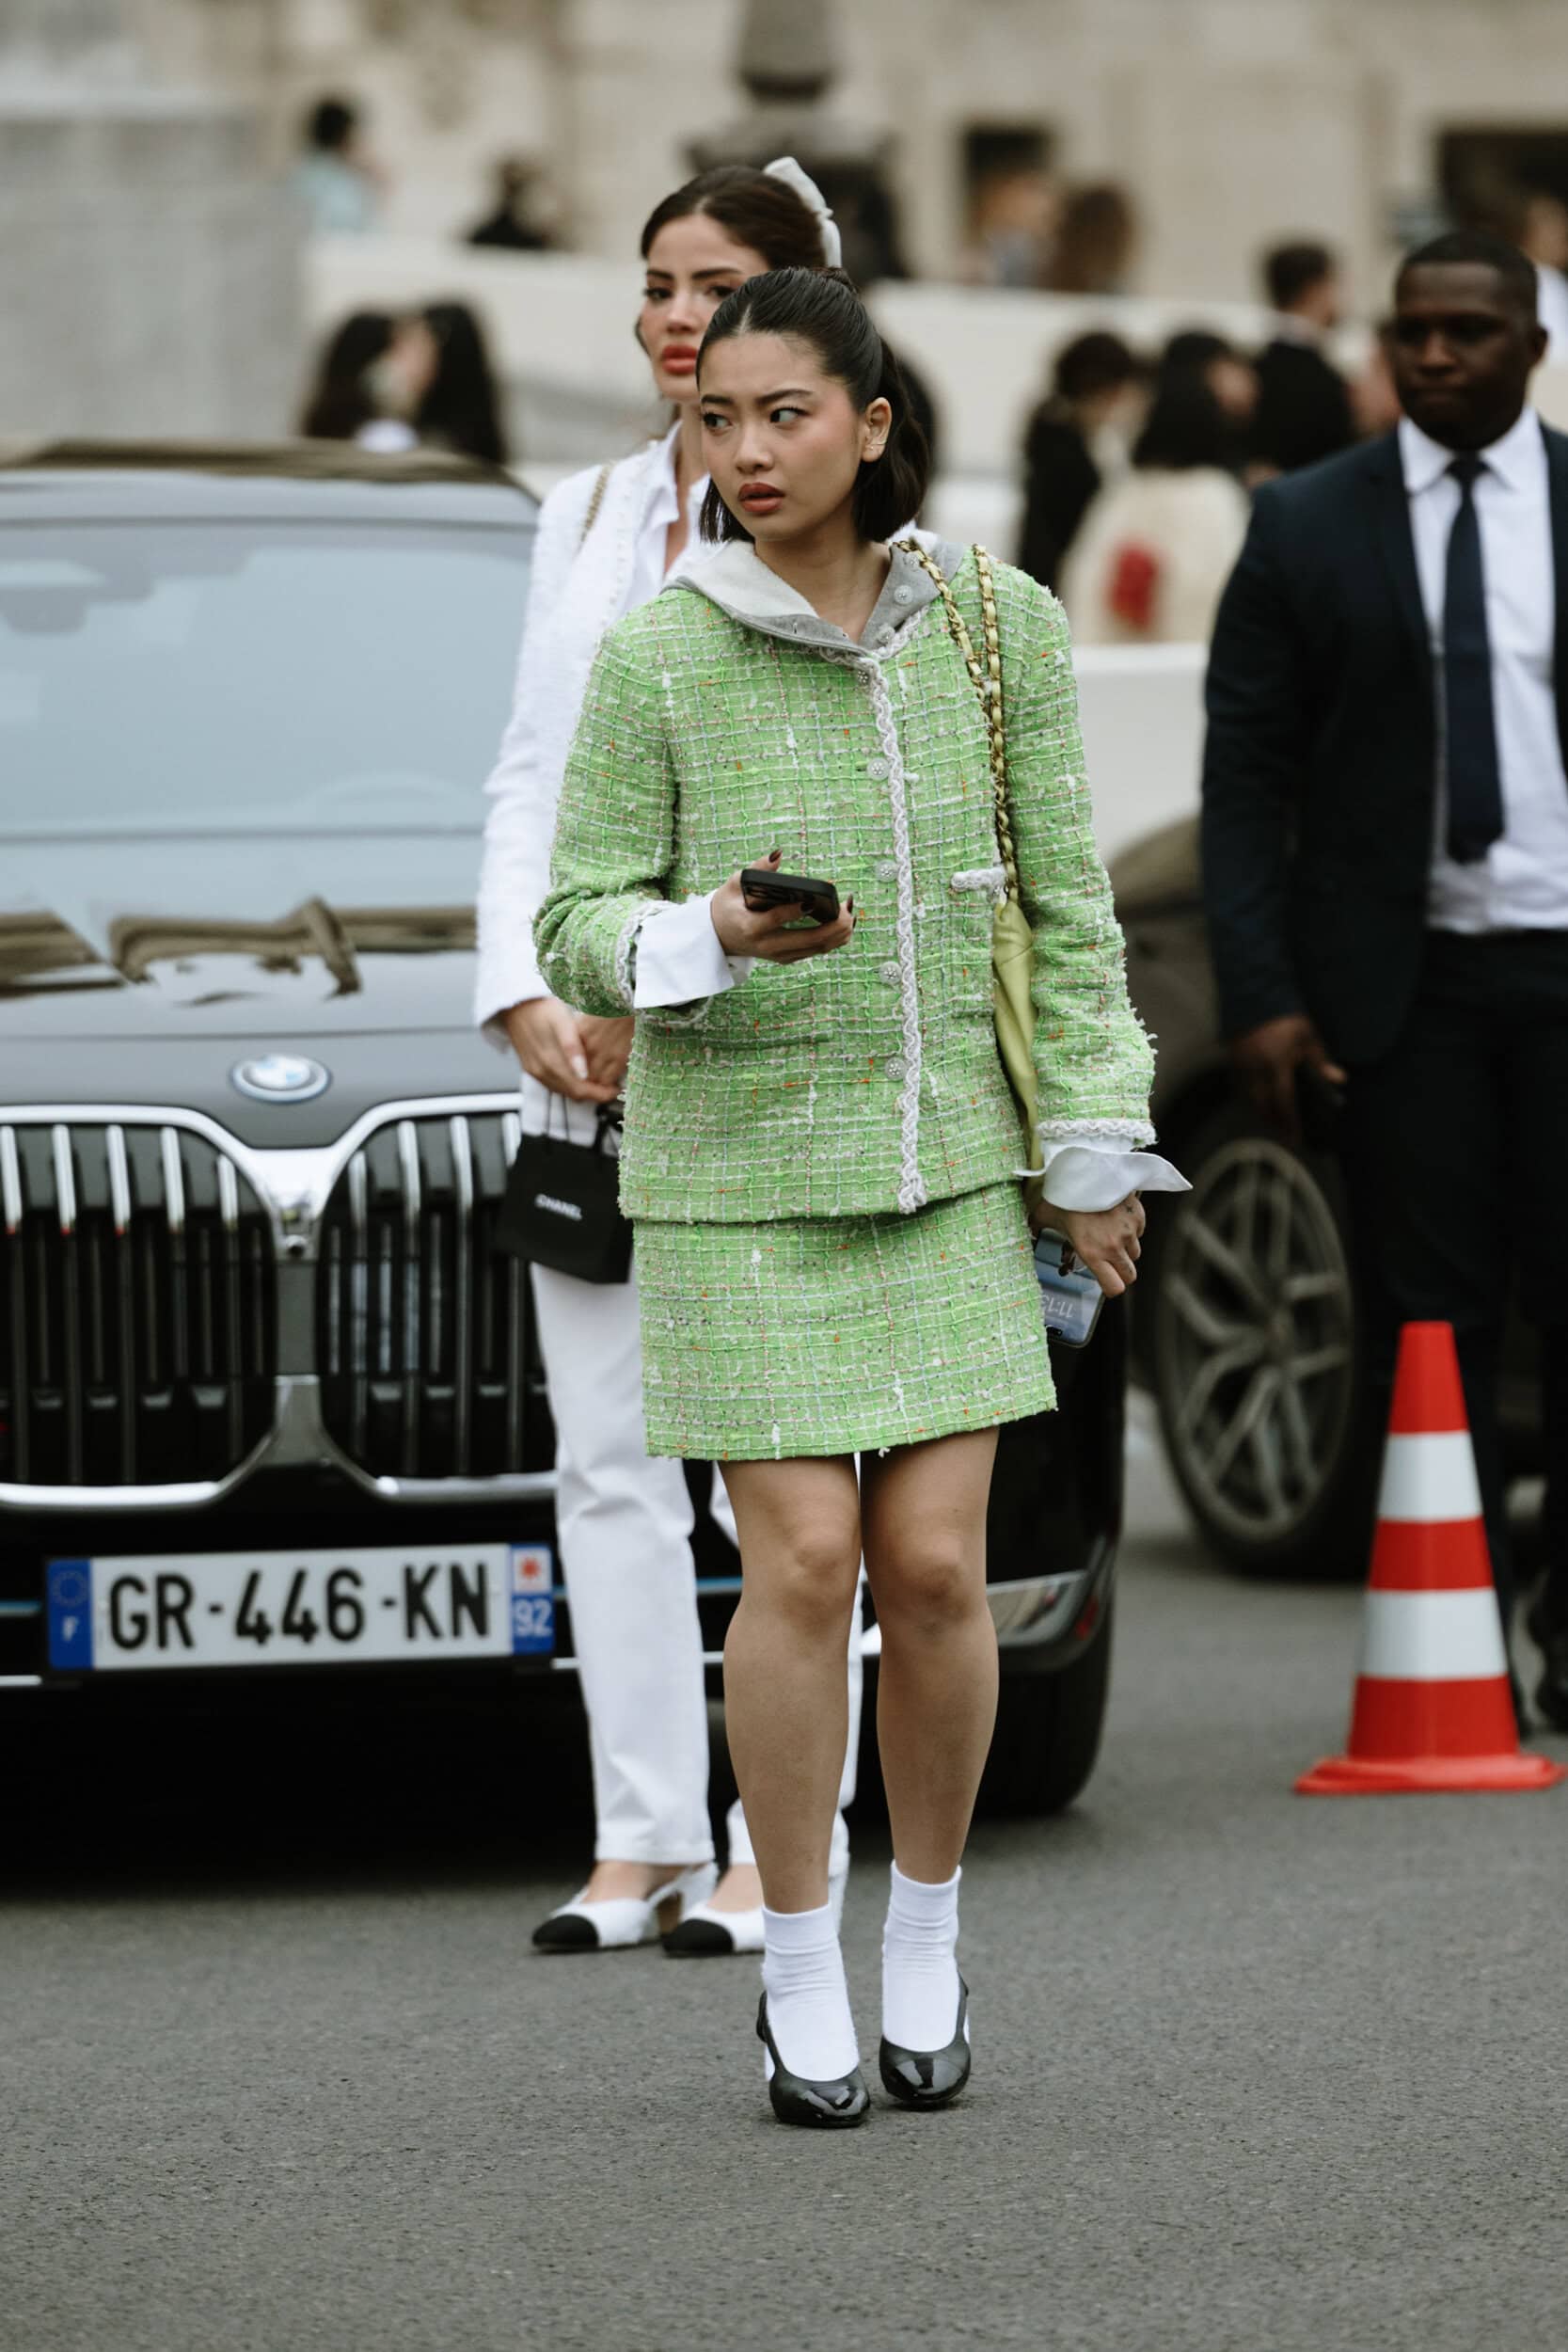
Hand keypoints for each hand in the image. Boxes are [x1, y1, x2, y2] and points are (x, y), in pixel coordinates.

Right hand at [502, 996, 625, 1102]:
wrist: (515, 1004)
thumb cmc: (541, 1009)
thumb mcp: (562, 1022)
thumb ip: (573, 1049)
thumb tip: (583, 1073)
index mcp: (551, 1063)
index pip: (580, 1090)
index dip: (600, 1094)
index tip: (614, 1090)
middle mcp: (542, 1072)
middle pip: (572, 1093)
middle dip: (593, 1093)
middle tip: (609, 1086)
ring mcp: (535, 1072)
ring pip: (563, 1091)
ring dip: (581, 1089)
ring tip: (597, 1080)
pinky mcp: (531, 1068)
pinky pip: (552, 1084)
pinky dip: (568, 1084)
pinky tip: (576, 1074)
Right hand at [710, 848, 856, 964]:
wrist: (720, 936)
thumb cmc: (728, 906)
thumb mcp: (733, 885)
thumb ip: (757, 869)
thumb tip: (778, 854)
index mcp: (750, 927)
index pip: (775, 920)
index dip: (793, 911)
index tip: (811, 901)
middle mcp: (767, 945)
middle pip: (806, 940)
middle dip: (831, 926)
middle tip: (847, 909)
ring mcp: (779, 954)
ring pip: (816, 948)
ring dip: (839, 933)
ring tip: (851, 913)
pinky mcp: (788, 957)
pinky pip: (816, 950)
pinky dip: (834, 939)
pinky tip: (846, 924)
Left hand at [1031, 1193, 1145, 1298]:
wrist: (1086, 1168)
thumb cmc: (1063, 1193)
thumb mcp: (1045, 1215)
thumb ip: (1037, 1227)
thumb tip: (1028, 1230)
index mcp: (1092, 1252)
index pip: (1115, 1287)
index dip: (1111, 1286)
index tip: (1106, 1280)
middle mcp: (1113, 1246)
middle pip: (1130, 1275)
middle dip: (1121, 1271)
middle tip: (1110, 1260)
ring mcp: (1129, 1231)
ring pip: (1134, 1252)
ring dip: (1125, 1248)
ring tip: (1109, 1233)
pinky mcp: (1138, 1216)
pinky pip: (1139, 1230)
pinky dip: (1131, 1228)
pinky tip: (1116, 1217)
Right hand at [1229, 1015, 1345, 1147]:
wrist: (1254, 996)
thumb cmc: (1285, 1018)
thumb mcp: (1307, 1036)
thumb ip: (1320, 1060)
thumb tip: (1339, 1080)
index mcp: (1277, 1063)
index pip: (1284, 1100)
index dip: (1289, 1122)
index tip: (1295, 1138)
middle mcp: (1256, 1069)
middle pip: (1263, 1105)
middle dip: (1273, 1122)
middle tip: (1284, 1134)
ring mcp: (1242, 1066)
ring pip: (1250, 1098)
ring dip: (1262, 1111)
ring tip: (1274, 1121)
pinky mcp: (1233, 1061)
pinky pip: (1242, 1087)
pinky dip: (1253, 1097)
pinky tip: (1261, 1100)